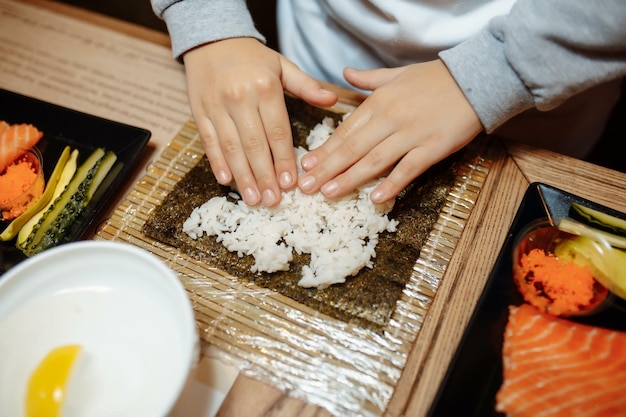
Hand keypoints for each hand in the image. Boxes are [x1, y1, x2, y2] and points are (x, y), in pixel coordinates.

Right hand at [183, 38, 337, 205]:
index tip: (291, 183)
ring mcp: (216, 106)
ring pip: (231, 147)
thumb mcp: (282, 65)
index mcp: (264, 87)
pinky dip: (217, 162)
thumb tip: (332, 100)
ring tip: (253, 199)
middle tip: (273, 201)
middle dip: (265, 176)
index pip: (277, 131)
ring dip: (243, 176)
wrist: (210, 37)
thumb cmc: (252, 57)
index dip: (284, 159)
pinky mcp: (198, 111)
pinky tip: (226, 181)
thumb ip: (306, 86)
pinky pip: (208, 141)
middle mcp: (239, 98)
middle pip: (254, 144)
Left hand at [297, 59, 482, 203]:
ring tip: (328, 193)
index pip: (345, 130)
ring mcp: (411, 135)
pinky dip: (392, 184)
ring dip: (349, 179)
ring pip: (374, 161)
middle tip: (306, 186)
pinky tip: (375, 198)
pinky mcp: (433, 148)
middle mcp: (390, 119)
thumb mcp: (397, 74)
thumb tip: (345, 74)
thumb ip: (369, 79)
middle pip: (352, 148)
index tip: (306, 164)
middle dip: (327, 169)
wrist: (476, 78)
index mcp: (379, 102)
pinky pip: (408, 169)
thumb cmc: (436, 77)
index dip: (325, 149)